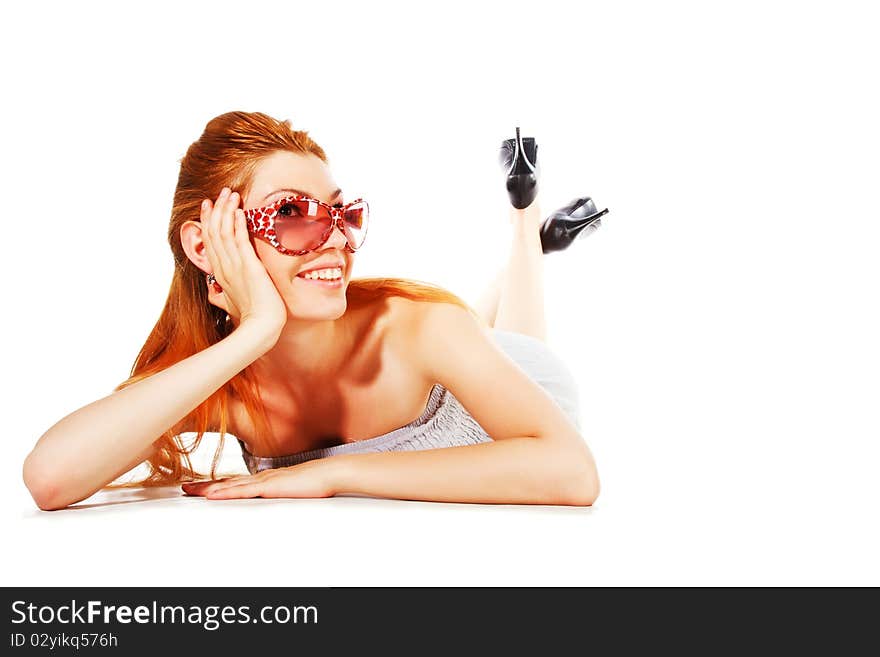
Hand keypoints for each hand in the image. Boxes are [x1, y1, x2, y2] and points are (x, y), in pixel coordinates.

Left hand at [181, 459, 338, 499]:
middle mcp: (262, 477)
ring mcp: (263, 481)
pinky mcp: (268, 487)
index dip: (219, 484)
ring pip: (230, 485)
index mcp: (268, 478)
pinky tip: (211, 495)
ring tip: (190, 491)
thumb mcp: (297, 487)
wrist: (330, 473)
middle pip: (228, 482)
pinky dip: (224, 492)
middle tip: (185, 488)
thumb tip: (281, 493)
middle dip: (205, 486)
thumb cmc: (318, 480)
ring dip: (208, 488)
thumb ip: (285, 490)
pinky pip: (241, 491)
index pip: (238, 482)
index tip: (203, 486)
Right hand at [201, 187, 287, 336]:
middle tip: (220, 192)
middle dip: (216, 210)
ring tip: (229, 193)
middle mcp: (224, 267)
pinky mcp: (248, 266)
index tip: (209, 206)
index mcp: (220, 274)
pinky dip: (237, 223)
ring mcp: (234, 266)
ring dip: (226, 210)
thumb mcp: (232, 304)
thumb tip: (213, 296)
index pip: (210, 242)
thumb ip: (222, 296)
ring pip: (224, 232)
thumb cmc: (252, 317)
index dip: (208, 222)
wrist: (261, 327)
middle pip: (214, 232)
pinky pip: (239, 239)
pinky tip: (239, 210)